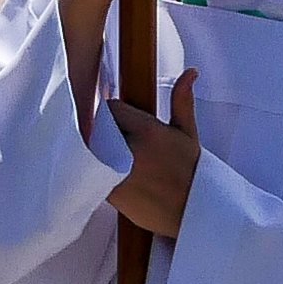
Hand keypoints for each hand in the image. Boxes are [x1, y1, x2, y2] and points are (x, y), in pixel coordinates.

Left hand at [107, 69, 200, 240]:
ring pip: (90, 151)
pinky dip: (95, 174)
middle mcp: (128, 149)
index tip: (119, 121)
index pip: (110, 108)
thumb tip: (190, 72)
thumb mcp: (188, 134)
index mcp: (147, 131)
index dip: (112, 113)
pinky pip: (91, 175)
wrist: (192, 211)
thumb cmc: (191, 171)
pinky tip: (111, 177)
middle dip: (102, 131)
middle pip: (96, 128)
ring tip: (113, 159)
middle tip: (115, 140)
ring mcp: (115, 171)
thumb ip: (181, 101)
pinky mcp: (108, 192)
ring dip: (96, 152)